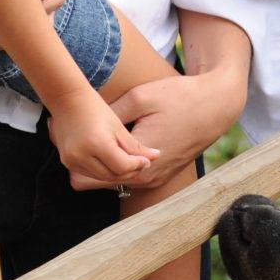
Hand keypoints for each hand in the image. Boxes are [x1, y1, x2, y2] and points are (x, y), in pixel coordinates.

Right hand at [46, 91, 158, 182]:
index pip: (122, 166)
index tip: (146, 160)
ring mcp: (71, 160)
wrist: (67, 100)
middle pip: (112, 175)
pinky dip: (104, 171)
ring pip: (101, 178)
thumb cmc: (96, 109)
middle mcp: (81, 155)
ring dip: (117, 174)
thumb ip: (136, 146)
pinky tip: (112, 162)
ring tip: (128, 163)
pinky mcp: (67, 162)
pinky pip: (90, 174)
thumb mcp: (118, 126)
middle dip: (129, 172)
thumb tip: (156, 157)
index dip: (137, 165)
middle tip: (140, 164)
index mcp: (96, 143)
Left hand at [67, 69, 246, 191]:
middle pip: (94, 182)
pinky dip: (116, 161)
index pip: (84, 178)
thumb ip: (109, 114)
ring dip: (100, 160)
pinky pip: (128, 175)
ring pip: (111, 179)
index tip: (62, 134)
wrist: (217, 106)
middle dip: (82, 159)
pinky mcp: (161, 174)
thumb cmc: (181, 98)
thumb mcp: (140, 98)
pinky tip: (113, 139)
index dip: (70, 156)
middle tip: (68, 131)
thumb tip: (80, 120)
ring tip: (90, 133)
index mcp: (135, 165)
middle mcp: (145, 179)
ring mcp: (155, 179)